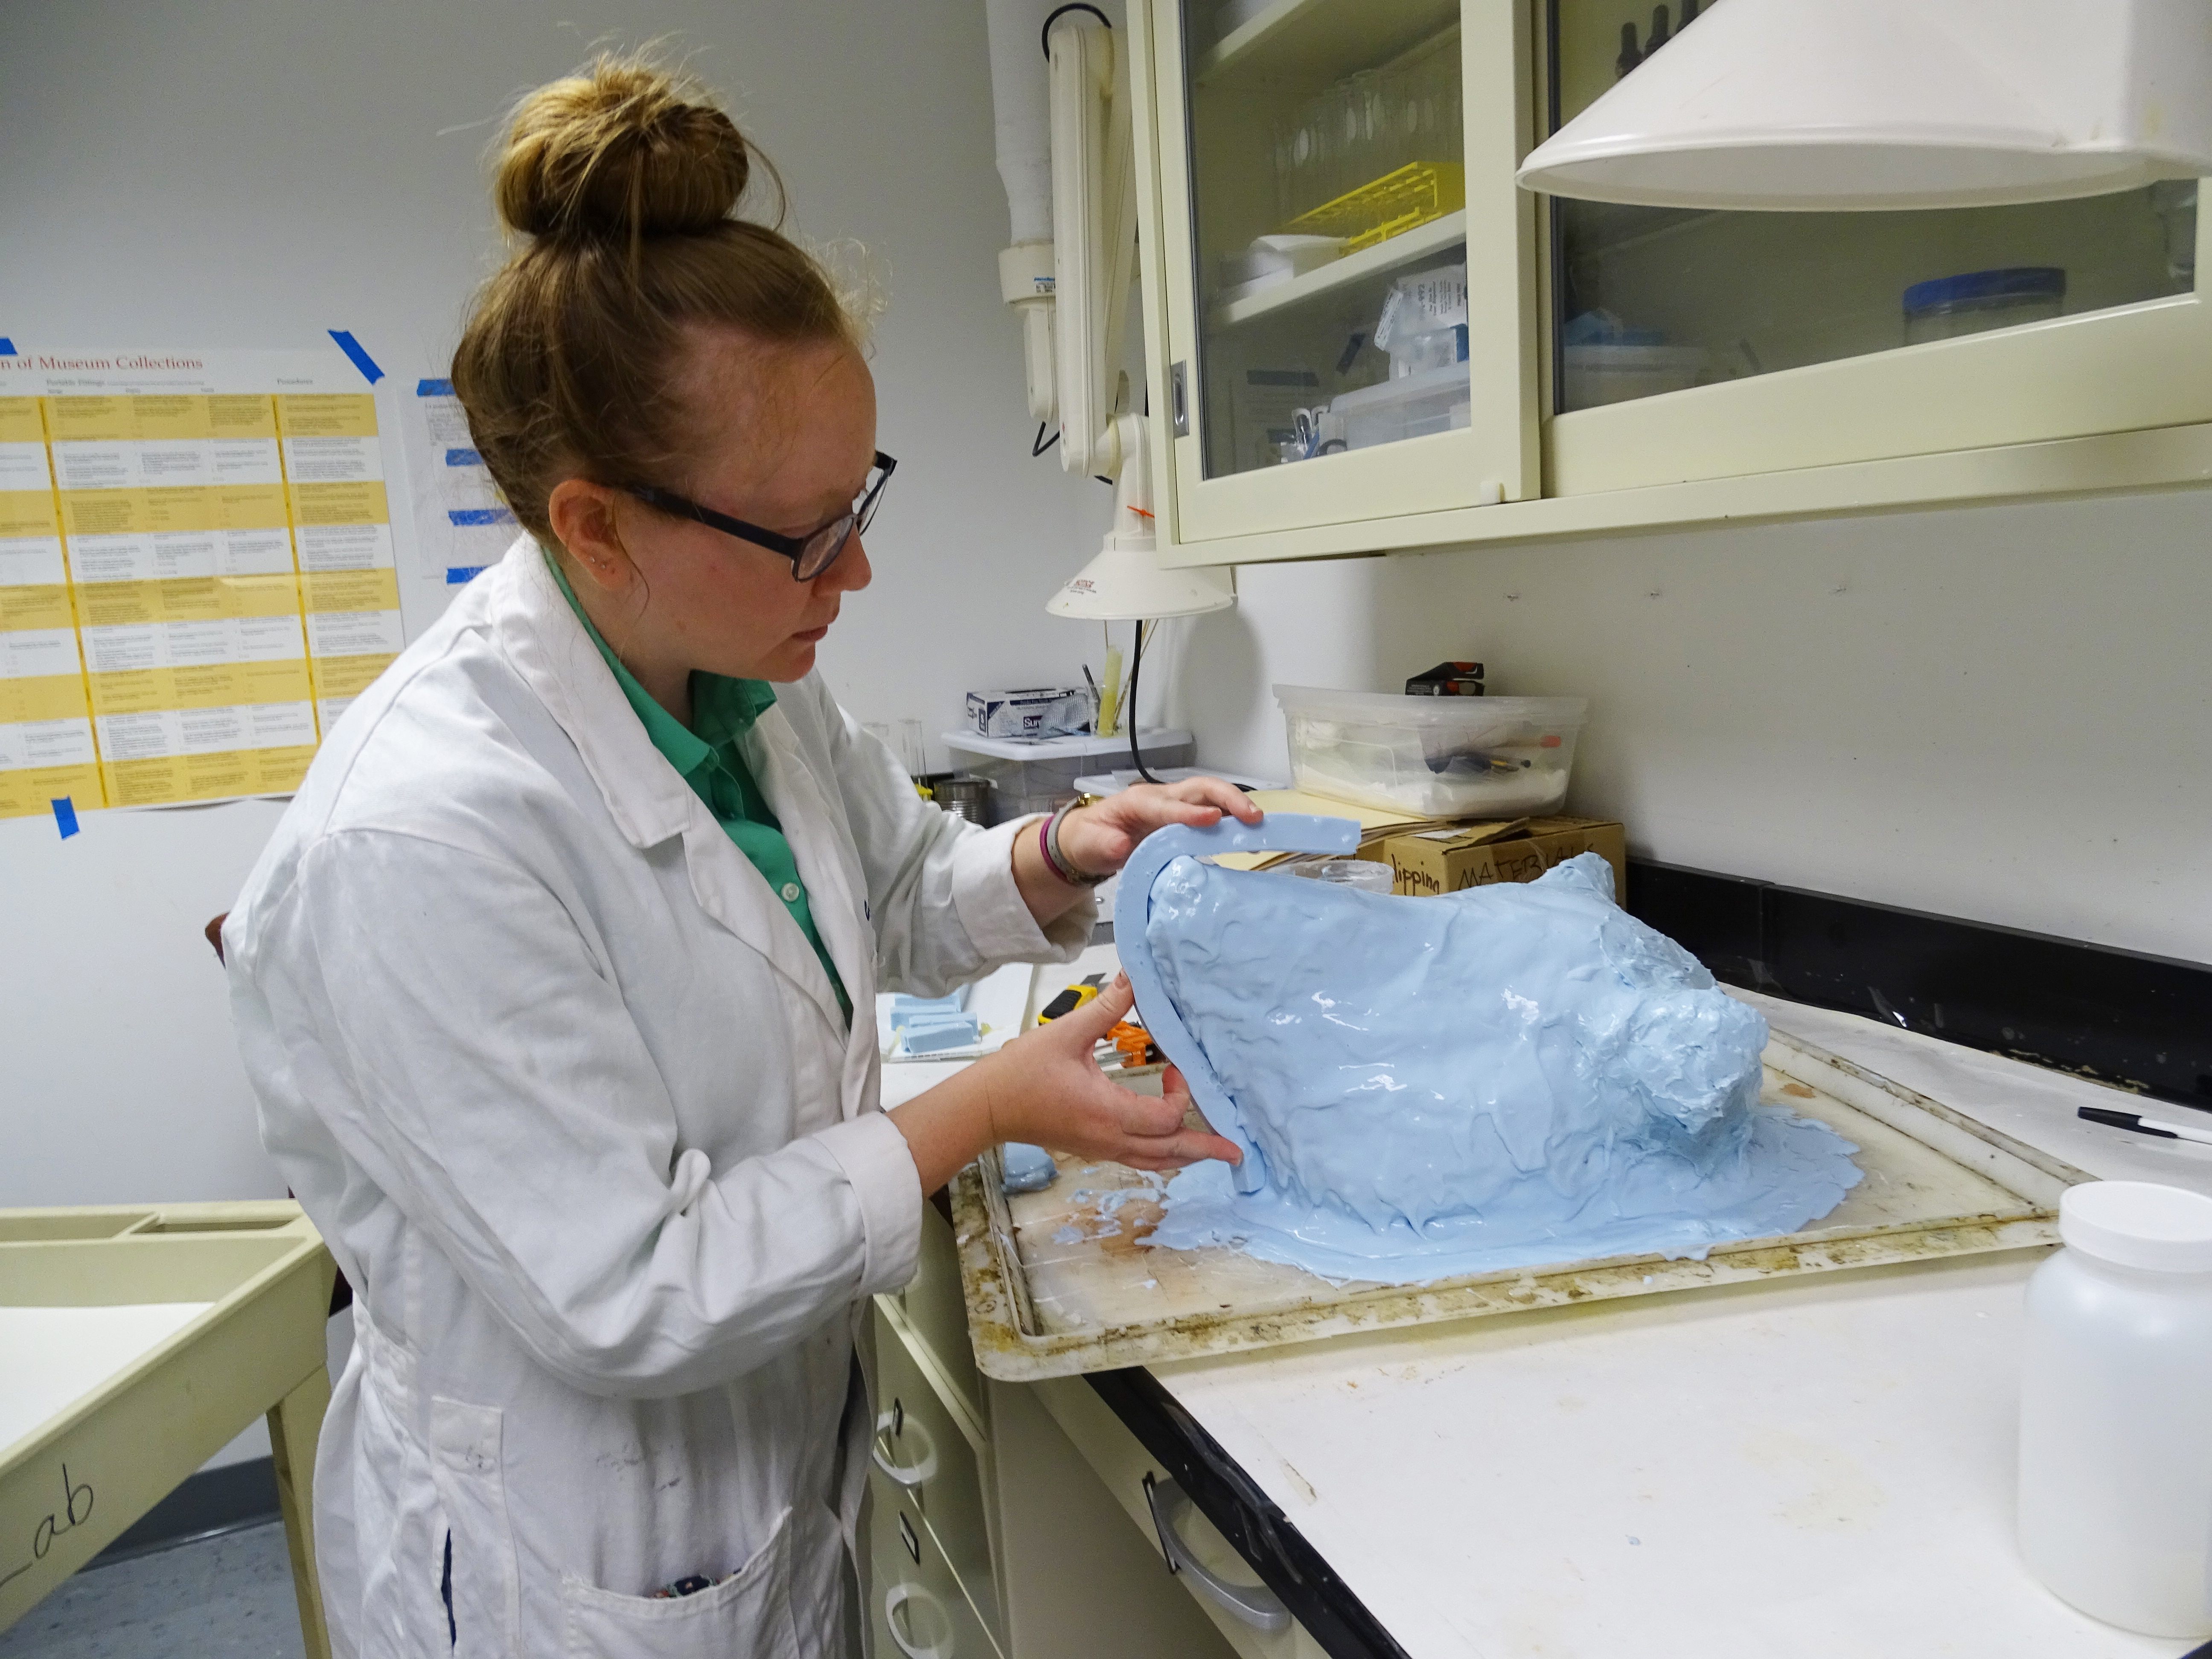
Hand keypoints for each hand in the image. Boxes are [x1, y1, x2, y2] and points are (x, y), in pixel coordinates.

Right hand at [972, 976, 1241, 1171]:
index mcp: (1108, 1113)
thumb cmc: (1023, 1071)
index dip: (1181, 1095)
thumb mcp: (1066, 1033)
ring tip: (1211, 1151)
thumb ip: (1105, 1007)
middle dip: (1205, 1150)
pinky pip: (1137, 1159)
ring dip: (1185, 1155)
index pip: (1165, 1118)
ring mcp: (1101, 1149)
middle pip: (1169, 1154)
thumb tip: (1134, 977)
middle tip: (1237, 1151)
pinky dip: (1161, 1154)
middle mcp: (1110, 1139)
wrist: (988, 1107)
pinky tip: (1169, 1144)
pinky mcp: (1092, 1148)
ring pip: (1154, 1162)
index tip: (1175, 1069)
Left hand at [1056, 777, 1262, 878]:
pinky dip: (1232, 820)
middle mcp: (1161, 798)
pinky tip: (1247, 836)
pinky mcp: (1183, 818)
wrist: (1089, 839)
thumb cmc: (1091, 838)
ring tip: (1258, 825)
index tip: (1213, 819)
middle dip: (1228, 798)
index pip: (1167, 806)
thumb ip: (1105, 845)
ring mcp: (1174, 806)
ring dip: (1236, 806)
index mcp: (1138, 802)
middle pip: (1200, 789)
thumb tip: (1121, 846)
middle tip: (1253, 817)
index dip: (1190, 813)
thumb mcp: (1090, 844)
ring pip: (1211, 797)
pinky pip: (1212, 812)